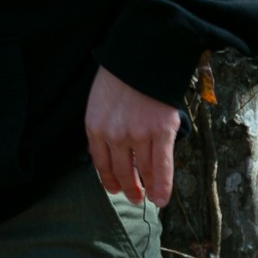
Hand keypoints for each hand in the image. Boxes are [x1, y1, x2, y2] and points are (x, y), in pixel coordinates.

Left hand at [84, 67, 180, 206]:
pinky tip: (162, 198)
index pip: (100, 163)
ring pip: (143, 171)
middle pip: (121, 171)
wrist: (140, 58)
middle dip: (128, 188)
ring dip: (147, 189)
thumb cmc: (119, 78)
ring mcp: (138, 135)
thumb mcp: (99, 103)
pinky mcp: (161, 132)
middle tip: (134, 198)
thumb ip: (104, 127)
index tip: (116, 190)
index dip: (109, 180)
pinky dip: (163, 185)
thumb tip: (111, 151)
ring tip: (150, 199)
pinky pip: (162, 166)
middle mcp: (114, 136)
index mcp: (95, 128)